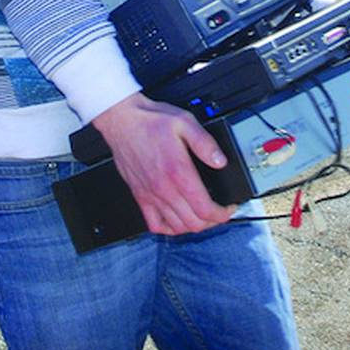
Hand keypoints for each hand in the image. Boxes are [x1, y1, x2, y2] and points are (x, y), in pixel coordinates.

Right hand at [92, 93, 235, 235]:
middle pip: (194, 223)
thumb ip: (205, 143)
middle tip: (219, 212)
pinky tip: (176, 220)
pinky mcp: (140, 196)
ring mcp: (150, 194)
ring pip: (177, 227)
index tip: (228, 209)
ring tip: (202, 216)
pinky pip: (154, 224)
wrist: (121, 121)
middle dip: (212, 222)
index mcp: (178, 172)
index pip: (204, 208)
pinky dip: (169, 228)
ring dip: (194, 226)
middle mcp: (164, 188)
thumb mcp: (184, 122)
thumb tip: (220, 161)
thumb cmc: (150, 121)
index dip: (222, 214)